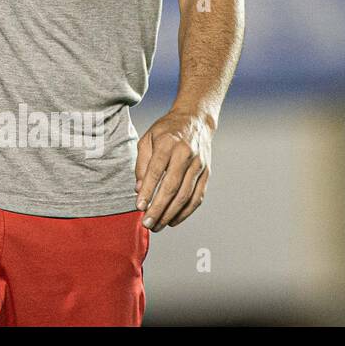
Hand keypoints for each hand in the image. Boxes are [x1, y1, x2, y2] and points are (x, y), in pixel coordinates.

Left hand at [134, 108, 213, 231]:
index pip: (156, 171)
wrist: (195, 120)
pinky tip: (173, 220)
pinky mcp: (206, 173)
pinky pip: (197, 197)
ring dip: (171, 214)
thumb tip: (138, 189)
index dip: (147, 191)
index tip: (139, 206)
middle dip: (159, 208)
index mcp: (168, 143)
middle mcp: (186, 154)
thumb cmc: (167, 130)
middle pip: (172, 187)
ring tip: (158, 225)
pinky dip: (186, 212)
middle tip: (147, 223)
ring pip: (186, 195)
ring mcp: (199, 165)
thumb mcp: (148, 139)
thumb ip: (141, 163)